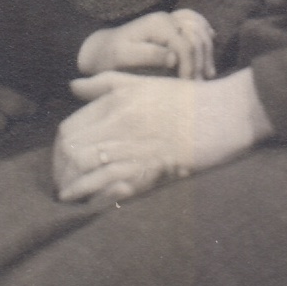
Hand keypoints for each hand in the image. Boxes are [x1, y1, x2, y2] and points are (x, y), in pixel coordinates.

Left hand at [53, 68, 271, 203]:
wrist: (226, 112)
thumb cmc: (186, 98)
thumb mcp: (142, 82)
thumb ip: (105, 84)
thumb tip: (73, 87)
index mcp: (115, 103)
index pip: (69, 129)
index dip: (60, 148)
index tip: (63, 159)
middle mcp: (119, 125)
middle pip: (72, 152)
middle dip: (62, 171)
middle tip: (62, 182)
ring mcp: (134, 150)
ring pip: (86, 173)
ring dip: (73, 188)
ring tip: (69, 197)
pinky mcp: (151, 173)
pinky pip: (112, 189)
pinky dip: (96, 198)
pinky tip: (90, 204)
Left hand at [78, 9, 215, 79]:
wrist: (103, 49)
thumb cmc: (111, 57)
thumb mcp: (123, 58)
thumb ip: (147, 56)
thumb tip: (173, 58)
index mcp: (156, 25)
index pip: (185, 45)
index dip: (190, 67)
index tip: (188, 87)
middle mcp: (166, 17)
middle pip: (197, 37)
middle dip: (201, 62)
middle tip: (199, 86)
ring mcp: (170, 18)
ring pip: (200, 28)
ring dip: (207, 51)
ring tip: (207, 74)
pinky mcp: (171, 22)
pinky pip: (195, 20)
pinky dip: (205, 29)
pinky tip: (212, 39)